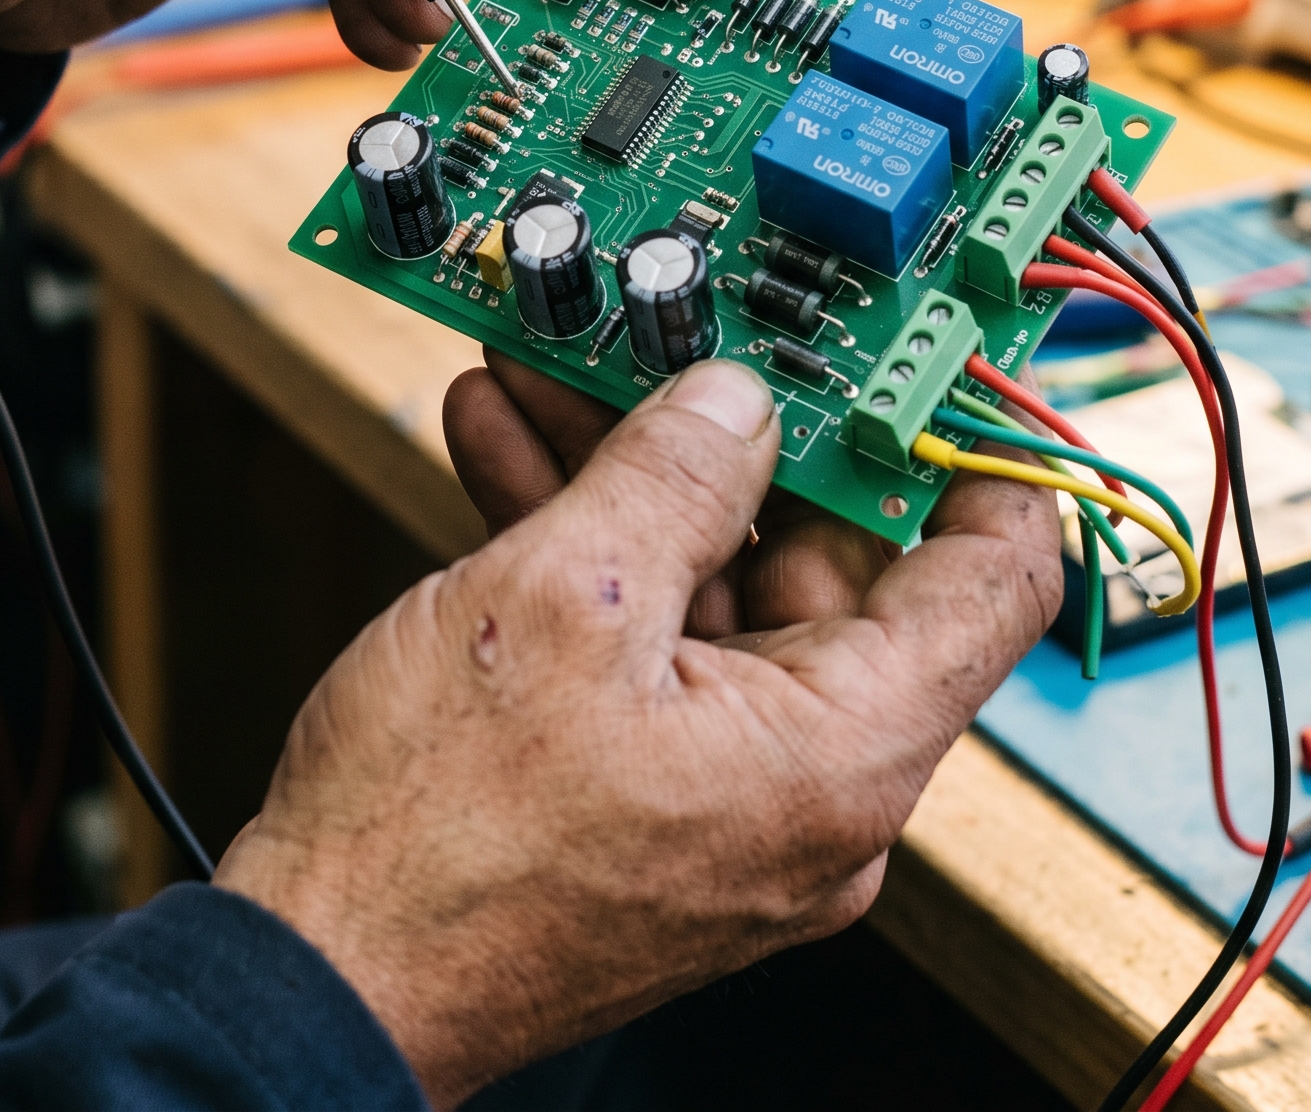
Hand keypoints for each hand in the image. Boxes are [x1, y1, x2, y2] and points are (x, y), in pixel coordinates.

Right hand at [218, 360, 1060, 1106]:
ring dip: (630, 475)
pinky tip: (509, 451)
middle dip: (728, 433)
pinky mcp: (642, 793)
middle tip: (664, 339)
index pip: (993, 579)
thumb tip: (736, 402)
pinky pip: (648, 643)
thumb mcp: (560, 600)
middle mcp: (805, 788)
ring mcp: (722, 795)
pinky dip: (589, 550)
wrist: (318, 972)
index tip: (922, 358)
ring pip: (713, 589)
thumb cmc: (434, 844)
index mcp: (838, 757)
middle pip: (825, 564)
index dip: (967, 447)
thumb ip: (672, 476)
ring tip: (548, 374)